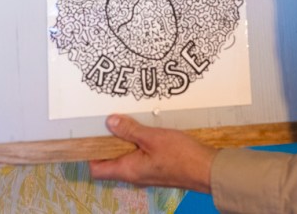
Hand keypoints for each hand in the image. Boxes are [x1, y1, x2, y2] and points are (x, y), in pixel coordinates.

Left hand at [90, 114, 217, 192]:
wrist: (207, 170)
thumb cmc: (181, 156)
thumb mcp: (152, 137)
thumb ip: (130, 130)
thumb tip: (110, 122)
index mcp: (128, 170)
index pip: (97, 169)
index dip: (90, 154)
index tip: (90, 135)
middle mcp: (134, 175)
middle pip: (111, 161)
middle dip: (108, 142)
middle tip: (108, 122)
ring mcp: (146, 173)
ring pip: (127, 157)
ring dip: (125, 141)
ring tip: (127, 121)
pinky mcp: (157, 168)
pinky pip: (140, 156)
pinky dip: (138, 144)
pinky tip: (145, 129)